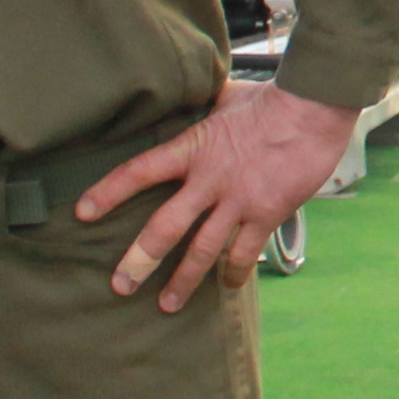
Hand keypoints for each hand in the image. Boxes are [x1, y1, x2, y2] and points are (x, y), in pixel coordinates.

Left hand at [78, 81, 358, 312]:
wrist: (315, 108)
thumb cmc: (272, 98)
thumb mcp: (227, 97)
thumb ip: (204, 107)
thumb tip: (190, 92)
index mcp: (193, 148)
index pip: (139, 171)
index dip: (108, 192)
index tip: (82, 213)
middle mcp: (209, 180)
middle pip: (165, 228)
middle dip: (139, 261)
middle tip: (120, 286)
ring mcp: (237, 201)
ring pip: (202, 251)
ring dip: (183, 282)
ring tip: (167, 305)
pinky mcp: (267, 214)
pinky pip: (244, 253)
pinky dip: (234, 273)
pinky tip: (228, 286)